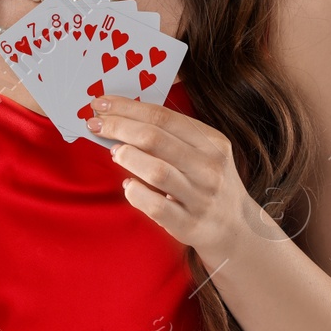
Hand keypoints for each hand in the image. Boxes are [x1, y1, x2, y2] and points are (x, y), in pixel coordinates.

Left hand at [87, 96, 253, 259]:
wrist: (235, 227)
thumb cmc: (208, 182)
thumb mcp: (203, 152)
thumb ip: (170, 135)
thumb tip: (122, 117)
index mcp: (212, 142)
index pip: (163, 116)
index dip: (127, 107)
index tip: (102, 104)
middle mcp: (208, 167)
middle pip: (155, 139)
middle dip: (119, 127)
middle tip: (95, 124)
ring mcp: (200, 197)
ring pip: (157, 171)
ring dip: (128, 157)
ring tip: (114, 151)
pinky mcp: (188, 224)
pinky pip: (156, 206)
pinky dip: (136, 193)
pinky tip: (128, 186)